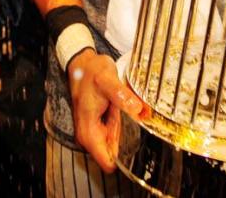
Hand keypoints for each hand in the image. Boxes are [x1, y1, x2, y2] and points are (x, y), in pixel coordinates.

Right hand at [66, 49, 147, 171]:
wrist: (84, 64)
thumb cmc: (90, 72)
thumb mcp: (106, 80)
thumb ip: (121, 95)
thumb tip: (137, 109)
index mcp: (89, 131)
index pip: (107, 162)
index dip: (124, 159)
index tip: (139, 147)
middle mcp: (91, 135)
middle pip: (116, 155)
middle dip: (131, 145)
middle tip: (142, 125)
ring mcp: (97, 130)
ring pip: (119, 144)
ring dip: (130, 134)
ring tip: (136, 114)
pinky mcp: (103, 125)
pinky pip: (119, 133)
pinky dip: (127, 127)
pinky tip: (132, 113)